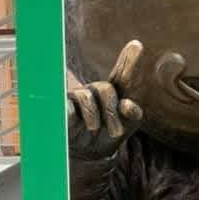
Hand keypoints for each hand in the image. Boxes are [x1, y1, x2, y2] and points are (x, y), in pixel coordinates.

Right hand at [67, 40, 143, 159]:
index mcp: (114, 93)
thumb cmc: (108, 134)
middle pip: (106, 89)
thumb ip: (132, 115)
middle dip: (112, 111)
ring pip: (87, 98)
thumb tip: (128, 105)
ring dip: (95, 116)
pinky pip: (67, 107)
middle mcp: (95, 91)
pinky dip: (71, 113)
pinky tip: (71, 118)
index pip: (122, 76)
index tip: (137, 45)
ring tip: (95, 129)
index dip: (128, 61)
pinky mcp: (62, 109)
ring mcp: (77, 98)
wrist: (88, 154)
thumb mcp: (126, 126)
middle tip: (117, 133)